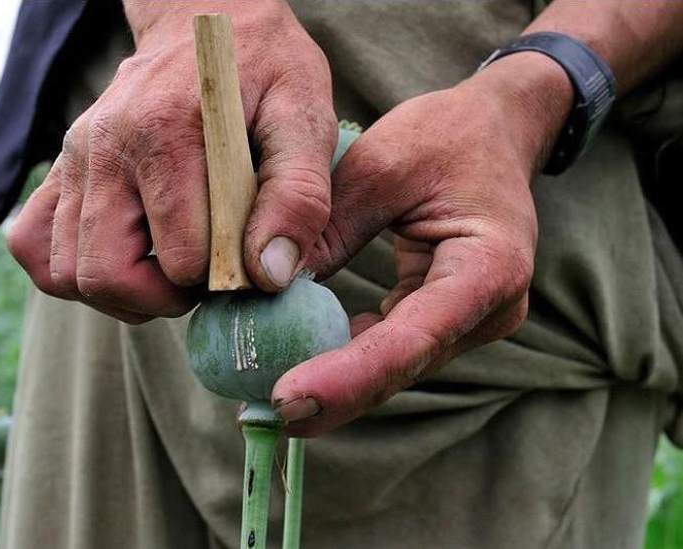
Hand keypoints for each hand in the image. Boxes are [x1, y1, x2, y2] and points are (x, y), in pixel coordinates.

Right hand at [7, 1, 336, 322]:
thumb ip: (299, 193)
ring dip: (121, 294)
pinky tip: (123, 258)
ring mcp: (73, 160)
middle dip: (163, 299)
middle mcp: (104, 147)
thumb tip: (268, 274)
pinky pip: (33, 246)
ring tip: (167, 270)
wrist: (204, 22)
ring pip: (64, 274)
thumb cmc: (263, 70)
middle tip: (204, 279)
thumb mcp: (305, 114)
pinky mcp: (60, 171)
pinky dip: (71, 274)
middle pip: (106, 275)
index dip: (222, 278)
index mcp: (166, 131)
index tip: (247, 259)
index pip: (181, 258)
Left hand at [272, 53, 573, 436]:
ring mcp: (469, 321)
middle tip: (262, 415)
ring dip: (335, 384)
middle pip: (402, 366)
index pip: (412, 338)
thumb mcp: (381, 162)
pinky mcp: (444, 319)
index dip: (348, 375)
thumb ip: (330, 224)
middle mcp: (488, 310)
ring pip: (394, 366)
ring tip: (268, 402)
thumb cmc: (446, 137)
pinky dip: (346, 358)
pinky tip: (298, 365)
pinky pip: (391, 348)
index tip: (287, 398)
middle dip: (333, 395)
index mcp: (487, 268)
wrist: (494, 133)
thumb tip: (272, 285)